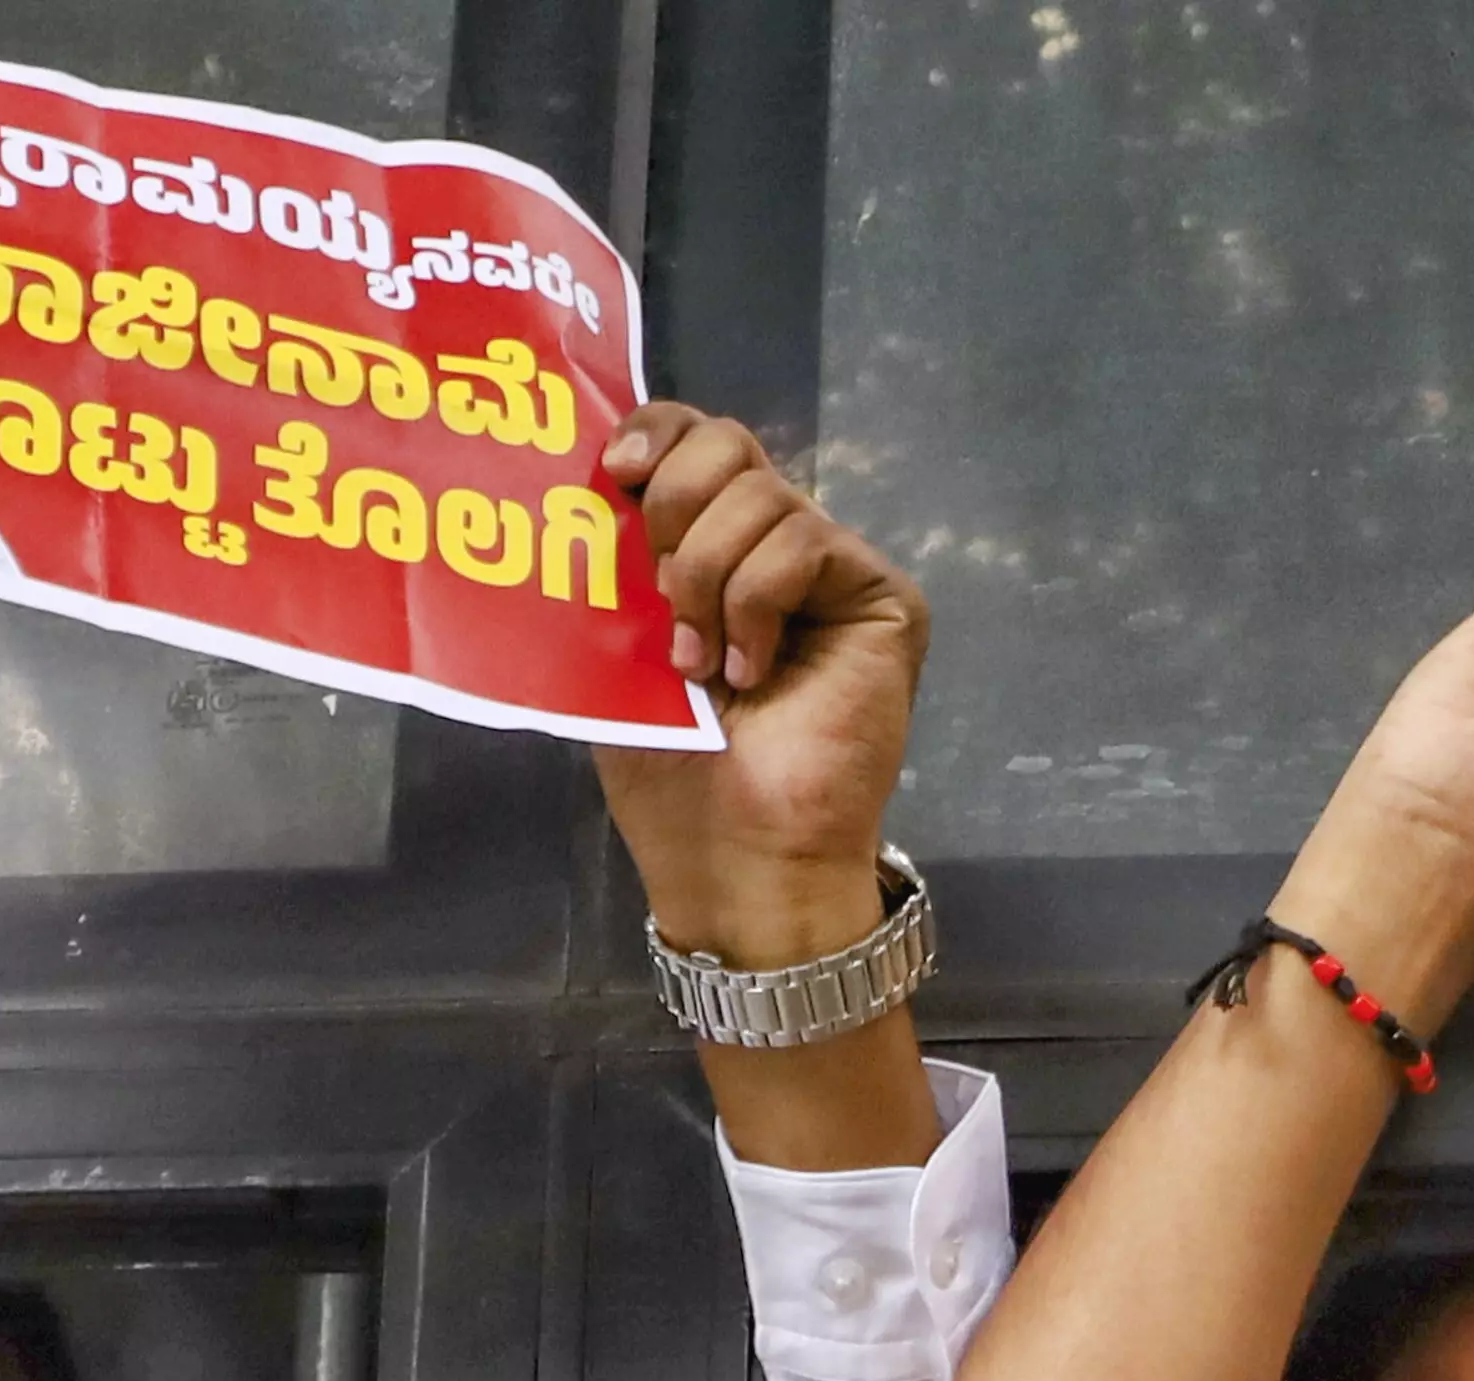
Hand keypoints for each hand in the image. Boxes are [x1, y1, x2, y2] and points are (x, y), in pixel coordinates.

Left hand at [589, 407, 929, 968]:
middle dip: (674, 503)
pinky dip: (757, 603)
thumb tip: (591, 485)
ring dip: (708, 577)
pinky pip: (804, 542)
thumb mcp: (617, 649)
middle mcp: (773, 547)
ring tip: (700, 664)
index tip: (615, 474)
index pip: (692, 439)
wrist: (734, 854)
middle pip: (727, 441)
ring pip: (762, 493)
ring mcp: (830, 571)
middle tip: (660, 590)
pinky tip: (751, 673)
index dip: (656, 434)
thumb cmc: (673, 773)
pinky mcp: (881, 598)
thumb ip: (616, 562)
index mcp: (710, 547)